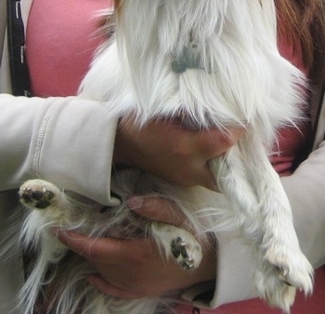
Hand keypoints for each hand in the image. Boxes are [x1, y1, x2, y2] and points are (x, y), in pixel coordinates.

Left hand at [54, 196, 215, 298]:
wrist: (213, 265)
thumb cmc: (195, 237)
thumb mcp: (179, 216)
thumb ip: (155, 207)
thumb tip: (131, 201)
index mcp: (135, 254)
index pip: (94, 248)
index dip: (74, 239)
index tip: (58, 228)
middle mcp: (130, 274)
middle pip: (95, 261)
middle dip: (79, 246)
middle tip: (67, 231)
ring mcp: (136, 285)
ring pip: (103, 274)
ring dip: (89, 259)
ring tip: (80, 243)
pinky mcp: (144, 291)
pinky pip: (115, 291)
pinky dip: (101, 283)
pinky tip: (94, 276)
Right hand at [114, 117, 244, 190]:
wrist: (120, 142)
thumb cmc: (141, 121)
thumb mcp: (166, 109)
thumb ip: (193, 109)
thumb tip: (219, 101)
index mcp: (185, 147)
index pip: (224, 141)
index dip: (239, 129)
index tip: (247, 117)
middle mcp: (189, 168)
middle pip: (228, 170)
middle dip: (239, 156)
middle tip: (247, 139)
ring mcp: (186, 178)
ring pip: (219, 178)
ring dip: (228, 163)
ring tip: (237, 145)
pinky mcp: (183, 181)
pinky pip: (207, 177)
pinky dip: (216, 166)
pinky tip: (219, 152)